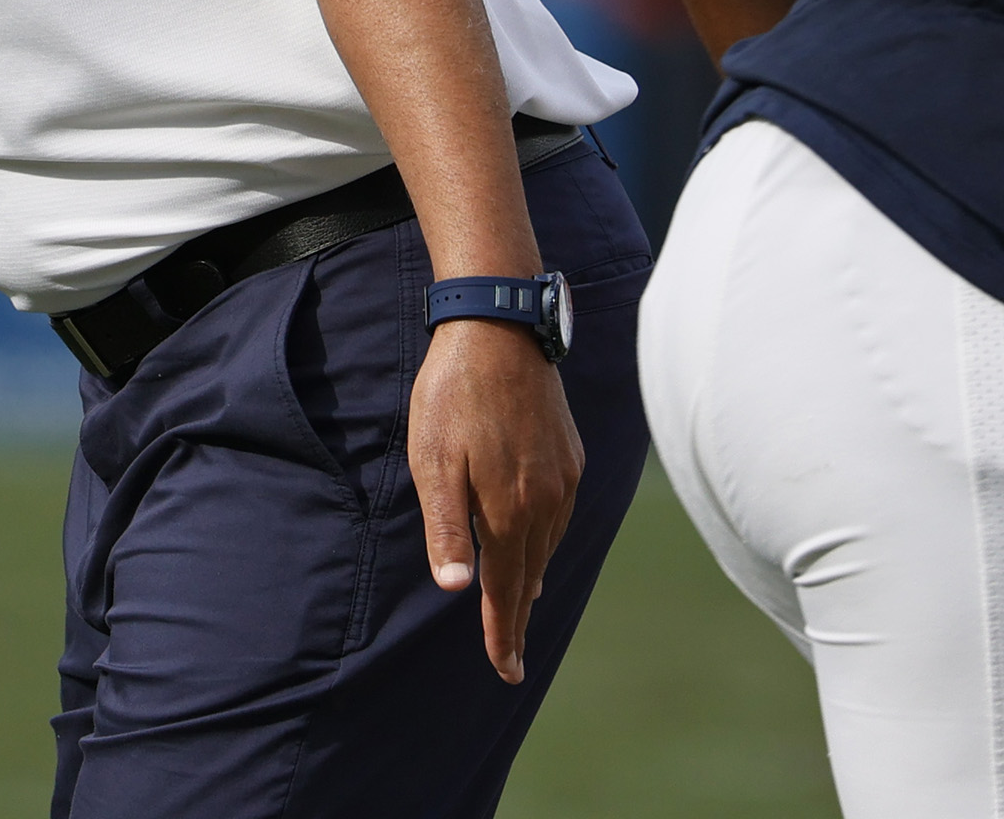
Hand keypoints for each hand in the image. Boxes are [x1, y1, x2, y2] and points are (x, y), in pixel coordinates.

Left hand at [408, 318, 583, 683]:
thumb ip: (448, 526)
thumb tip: (458, 587)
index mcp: (509, 510)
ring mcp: (563, 480)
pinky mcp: (570, 458)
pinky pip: (558, 515)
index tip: (505, 670)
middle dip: (517, 616)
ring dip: (531, 577)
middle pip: (530, 575)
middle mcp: (546, 503)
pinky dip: (544, 539)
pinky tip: (534, 544)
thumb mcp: (433, 461)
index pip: (505, 589)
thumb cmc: (453, 395)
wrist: (500, 333)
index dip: (503, 632)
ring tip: (518, 605)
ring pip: (547, 545)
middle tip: (511, 656)